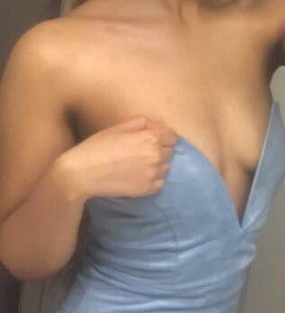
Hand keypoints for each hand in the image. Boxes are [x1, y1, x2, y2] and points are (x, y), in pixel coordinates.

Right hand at [60, 116, 177, 200]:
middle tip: (142, 152)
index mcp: (151, 138)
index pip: (173, 136)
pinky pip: (160, 183)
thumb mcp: (119, 128)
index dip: (164, 136)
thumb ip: (142, 123)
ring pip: (166, 167)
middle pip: (170, 151)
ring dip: (158, 165)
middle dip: (161, 149)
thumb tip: (157, 126)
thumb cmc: (98, 146)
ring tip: (139, 165)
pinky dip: (153, 179)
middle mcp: (156, 156)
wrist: (83, 173)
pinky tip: (138, 176)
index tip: (153, 139)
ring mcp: (153, 174)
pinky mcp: (147, 190)